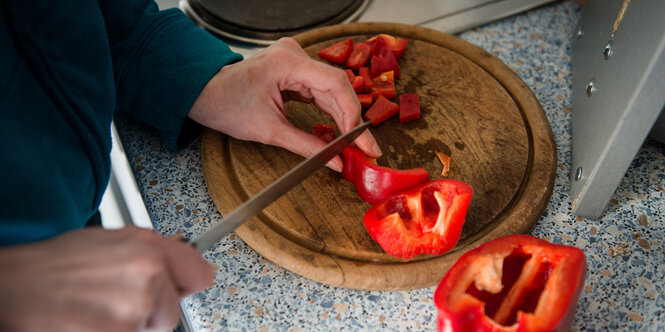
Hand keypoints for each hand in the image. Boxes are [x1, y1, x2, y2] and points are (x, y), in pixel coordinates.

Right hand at [0, 227, 212, 331]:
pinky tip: (92, 321)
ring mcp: (135, 306)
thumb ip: (149, 251)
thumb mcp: (110, 241)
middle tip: (120, 301)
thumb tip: (177, 259)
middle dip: (154, 309)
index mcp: (147, 246)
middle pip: (175, 308)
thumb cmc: (54, 265)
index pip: (200, 273)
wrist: (16, 287)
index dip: (187, 283)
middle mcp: (147, 272)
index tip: (180, 287)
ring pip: (153, 327)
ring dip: (132, 324)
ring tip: (100, 309)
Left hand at [188, 37, 381, 171]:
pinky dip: (330, 111)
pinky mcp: (293, 70)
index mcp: (286, 63)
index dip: (353, 114)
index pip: (335, 84)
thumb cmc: (227, 105)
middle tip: (367, 148)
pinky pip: (319, 90)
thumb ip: (307, 146)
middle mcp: (293, 55)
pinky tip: (341, 130)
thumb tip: (336, 162)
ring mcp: (294, 61)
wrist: (204, 93)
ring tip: (357, 144)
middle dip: (352, 120)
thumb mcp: (268, 131)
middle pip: (336, 87)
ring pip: (331, 90)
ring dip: (343, 117)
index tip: (361, 141)